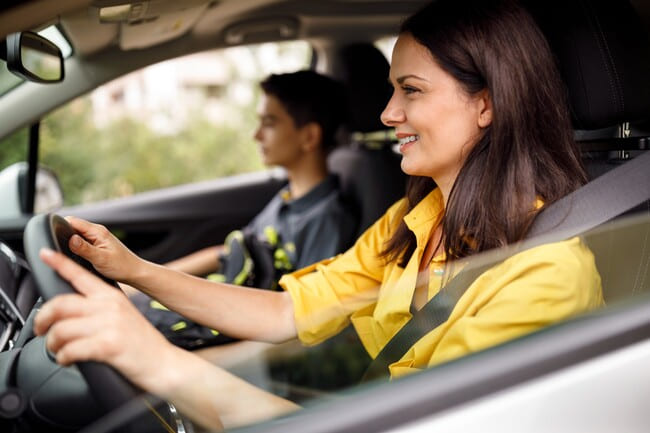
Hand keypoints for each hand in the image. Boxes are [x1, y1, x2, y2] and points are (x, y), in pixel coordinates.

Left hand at [34, 248, 182, 394]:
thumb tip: (70, 312)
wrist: (164, 363)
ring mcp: (109, 325)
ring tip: (57, 350)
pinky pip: (70, 350)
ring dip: (52, 344)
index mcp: (111, 296)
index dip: (60, 263)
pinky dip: (62, 358)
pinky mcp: (108, 346)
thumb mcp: (123, 316)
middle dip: (42, 319)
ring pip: (61, 329)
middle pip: (61, 304)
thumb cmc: (142, 343)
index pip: (81, 275)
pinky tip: (67, 360)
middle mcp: (109, 306)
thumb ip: (100, 308)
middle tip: (40, 330)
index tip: (45, 253)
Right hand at [65, 216, 144, 284]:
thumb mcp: (100, 259)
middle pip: (72, 226)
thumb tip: (70, 239)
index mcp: (97, 231)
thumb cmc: (121, 266)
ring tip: (64, 252)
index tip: (53, 237)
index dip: (60, 227)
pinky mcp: (97, 244)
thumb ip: (84, 249)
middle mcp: (97, 231)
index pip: (72, 220)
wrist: (134, 272)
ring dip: (69, 240)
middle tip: (57, 248)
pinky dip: (75, 246)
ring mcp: (97, 237)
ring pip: (76, 233)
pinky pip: (81, 240)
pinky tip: (74, 254)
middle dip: (63, 234)